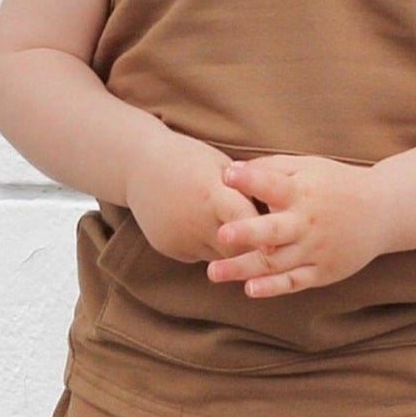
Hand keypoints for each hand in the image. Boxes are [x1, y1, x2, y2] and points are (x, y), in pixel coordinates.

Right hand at [124, 130, 264, 264]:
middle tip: (271, 252)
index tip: (276, 246)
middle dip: (252, 251)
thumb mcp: (218, 166)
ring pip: (218, 257)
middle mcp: (195, 220)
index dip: (260, 235)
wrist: (138, 165)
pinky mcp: (169, 247)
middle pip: (233, 248)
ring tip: (244, 243)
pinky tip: (206, 231)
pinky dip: (208, 248)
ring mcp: (180, 237)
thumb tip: (277, 209)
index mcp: (210, 194)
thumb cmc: (188, 159)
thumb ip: (243, 190)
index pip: (242, 220)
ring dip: (232, 252)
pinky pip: (199, 255)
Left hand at [206, 155, 389, 296]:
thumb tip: (232, 171)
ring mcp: (316, 250)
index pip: (274, 185)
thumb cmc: (337, 185)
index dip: (251, 180)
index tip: (227, 175)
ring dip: (244, 268)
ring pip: (276, 262)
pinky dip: (273, 288)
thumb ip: (272, 168)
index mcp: (304, 192)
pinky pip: (295, 282)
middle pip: (273, 230)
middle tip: (221, 235)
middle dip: (247, 233)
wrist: (384, 210)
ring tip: (213, 272)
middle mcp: (308, 223)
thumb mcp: (309, 168)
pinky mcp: (323, 271)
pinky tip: (250, 290)